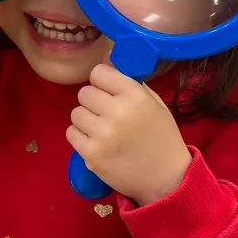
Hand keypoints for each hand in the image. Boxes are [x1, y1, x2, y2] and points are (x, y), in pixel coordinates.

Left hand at [66, 64, 190, 204]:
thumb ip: (128, 82)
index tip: (108, 92)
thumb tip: (105, 59)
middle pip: (84, 93)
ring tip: (102, 130)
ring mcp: (103, 134)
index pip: (98, 73)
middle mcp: (118, 112)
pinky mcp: (91, 154)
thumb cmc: (161, 137)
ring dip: (86, 120)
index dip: (101, 82)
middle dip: (93, 102)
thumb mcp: (153, 103)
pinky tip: (96, 143)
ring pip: (75, 113)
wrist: (166, 179)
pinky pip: (71, 133)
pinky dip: (80, 137)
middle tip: (106, 115)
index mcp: (135, 95)